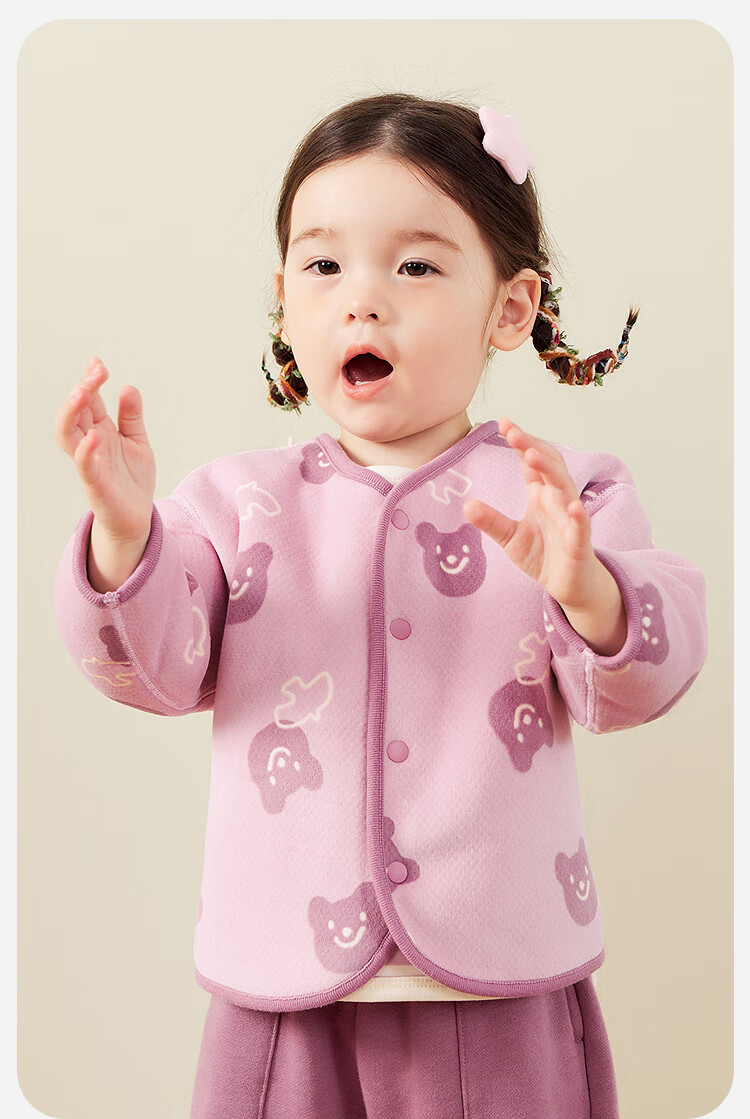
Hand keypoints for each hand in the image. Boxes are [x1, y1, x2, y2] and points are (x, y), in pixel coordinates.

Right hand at [54, 357, 155, 543]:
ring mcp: (90, 462)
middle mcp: (91, 443)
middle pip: (75, 411)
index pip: (89, 401)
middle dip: (82, 389)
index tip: (97, 363)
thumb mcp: (138, 441)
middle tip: (96, 373)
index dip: (90, 380)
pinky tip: (94, 436)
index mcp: (100, 430)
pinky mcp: (95, 483)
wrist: (138, 517)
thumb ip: (132, 416)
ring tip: (83, 393)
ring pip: (67, 434)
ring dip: (71, 412)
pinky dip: (85, 450)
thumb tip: (128, 387)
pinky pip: (83, 465)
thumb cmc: (133, 479)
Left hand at [463, 417, 602, 610]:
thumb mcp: (510, 538)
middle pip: (548, 466)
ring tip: (533, 455)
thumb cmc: (544, 555)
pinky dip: (578, 516)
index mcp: (541, 494)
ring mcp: (570, 519)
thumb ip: (491, 521)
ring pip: (565, 489)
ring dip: (551, 471)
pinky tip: (574, 507)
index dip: (520, 442)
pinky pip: (581, 527)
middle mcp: (557, 500)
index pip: (531, 462)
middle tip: (513, 432)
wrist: (568, 585)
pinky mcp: (580, 543)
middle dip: (532, 447)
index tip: (504, 424)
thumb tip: (467, 505)